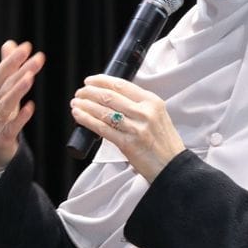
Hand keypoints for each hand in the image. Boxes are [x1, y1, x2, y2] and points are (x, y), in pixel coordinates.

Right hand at [0, 40, 45, 173]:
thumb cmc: (0, 116)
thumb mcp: (3, 91)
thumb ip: (7, 68)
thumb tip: (10, 43)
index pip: (3, 72)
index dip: (13, 59)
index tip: (27, 46)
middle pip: (7, 85)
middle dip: (22, 70)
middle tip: (38, 58)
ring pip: (6, 103)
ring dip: (18, 89)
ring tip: (30, 77)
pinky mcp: (3, 136)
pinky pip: (12, 126)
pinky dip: (20, 117)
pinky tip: (31, 107)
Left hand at [70, 75, 185, 182]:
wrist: (172, 167)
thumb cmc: (163, 143)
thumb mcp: (157, 116)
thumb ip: (139, 106)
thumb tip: (111, 97)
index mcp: (152, 102)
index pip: (122, 85)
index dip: (102, 80)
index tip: (90, 81)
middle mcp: (145, 113)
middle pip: (110, 96)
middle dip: (89, 92)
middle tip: (80, 92)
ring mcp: (136, 128)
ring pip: (103, 111)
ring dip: (85, 105)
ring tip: (75, 102)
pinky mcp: (127, 144)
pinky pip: (102, 128)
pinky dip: (87, 120)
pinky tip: (78, 115)